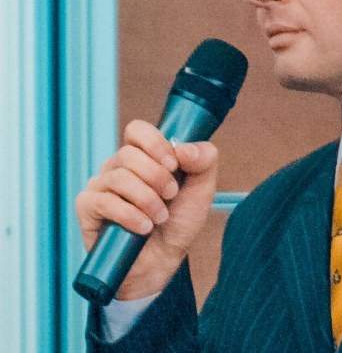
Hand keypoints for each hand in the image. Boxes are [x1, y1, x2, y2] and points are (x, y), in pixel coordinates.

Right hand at [75, 119, 217, 299]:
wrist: (165, 261)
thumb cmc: (180, 220)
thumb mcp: (203, 188)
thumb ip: (204, 160)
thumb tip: (183, 148)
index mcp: (142, 155)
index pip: (137, 130)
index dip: (155, 144)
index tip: (174, 165)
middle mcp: (118, 166)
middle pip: (129, 154)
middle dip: (157, 177)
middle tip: (171, 195)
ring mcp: (100, 186)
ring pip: (119, 178)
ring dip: (147, 200)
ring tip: (160, 217)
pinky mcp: (87, 208)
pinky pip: (104, 202)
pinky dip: (130, 215)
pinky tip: (144, 228)